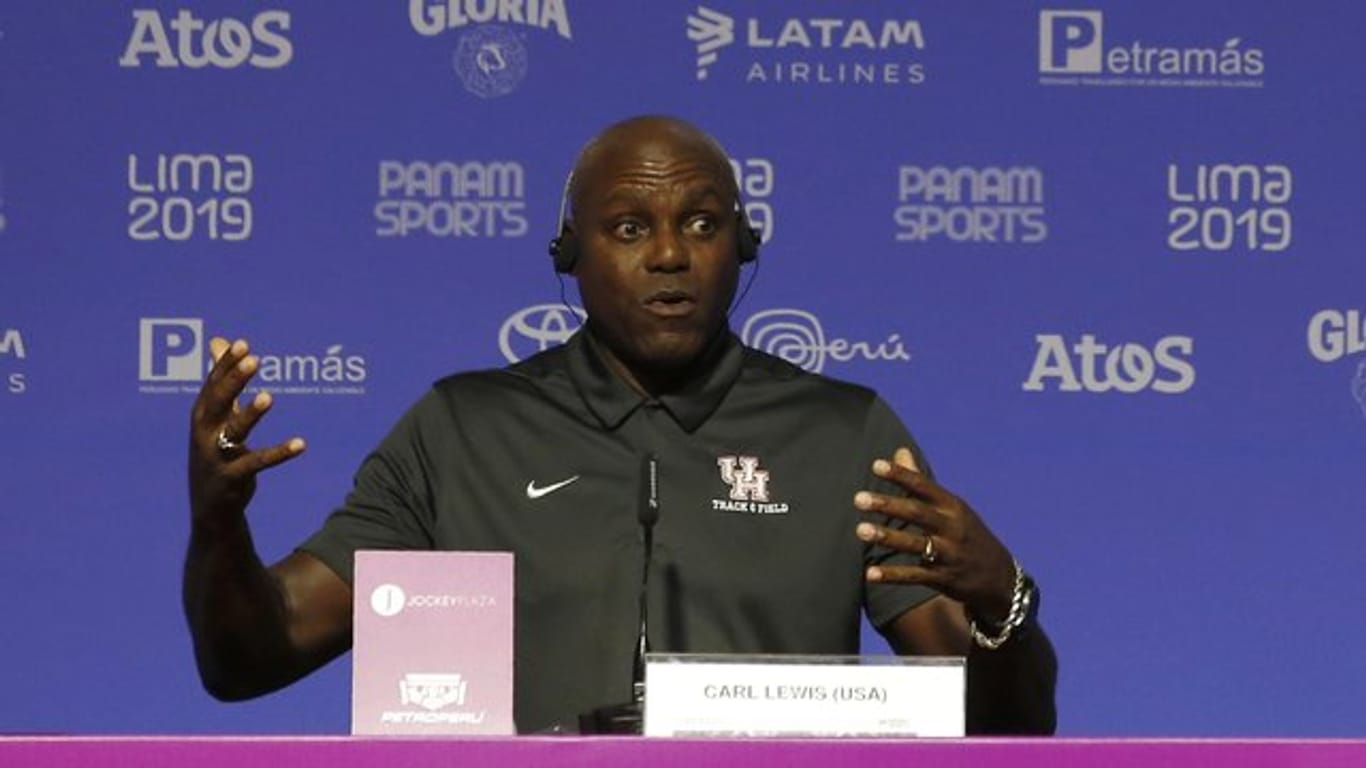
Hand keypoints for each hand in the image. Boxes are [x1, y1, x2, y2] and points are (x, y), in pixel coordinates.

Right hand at [188, 337, 304, 528]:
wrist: (209, 507)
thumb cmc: (215, 453)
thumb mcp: (216, 416)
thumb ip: (223, 380)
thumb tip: (219, 341)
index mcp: (201, 416)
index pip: (212, 385)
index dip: (226, 365)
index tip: (243, 343)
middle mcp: (204, 434)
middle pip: (217, 403)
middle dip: (234, 381)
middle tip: (254, 360)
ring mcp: (216, 457)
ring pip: (234, 431)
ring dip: (251, 414)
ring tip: (269, 396)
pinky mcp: (232, 478)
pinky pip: (258, 462)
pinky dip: (279, 453)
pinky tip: (301, 443)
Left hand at [854, 447, 1014, 622]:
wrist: (999, 577)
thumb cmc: (965, 533)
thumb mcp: (951, 506)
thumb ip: (921, 482)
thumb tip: (899, 451)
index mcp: (952, 506)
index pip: (924, 487)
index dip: (901, 475)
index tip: (876, 465)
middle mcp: (952, 527)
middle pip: (917, 513)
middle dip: (888, 505)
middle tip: (858, 498)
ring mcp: (949, 554)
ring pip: (915, 544)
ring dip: (887, 537)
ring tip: (859, 530)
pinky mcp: (944, 579)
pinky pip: (915, 576)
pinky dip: (893, 575)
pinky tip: (870, 573)